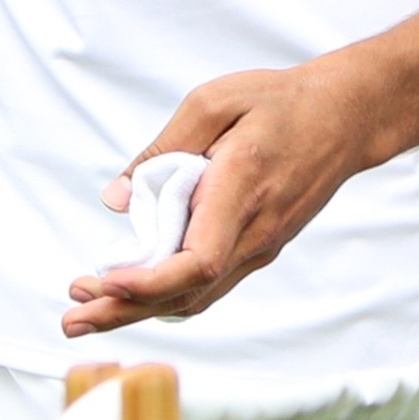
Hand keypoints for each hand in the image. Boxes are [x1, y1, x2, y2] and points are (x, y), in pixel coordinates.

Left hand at [63, 64, 377, 334]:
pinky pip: (209, 283)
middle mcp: (254, 230)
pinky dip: (167, 296)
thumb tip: (117, 199)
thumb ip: (163, 148)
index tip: (105, 278)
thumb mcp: (215, 100)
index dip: (148, 281)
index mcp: (241, 189)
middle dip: (123, 310)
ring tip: (87, 312)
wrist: (346, 116)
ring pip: (196, 296)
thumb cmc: (281, 101)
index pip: (198, 260)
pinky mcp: (260, 246)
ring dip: (139, 309)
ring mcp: (261, 244)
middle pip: (186, 293)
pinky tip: (134, 294)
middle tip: (72, 319)